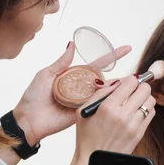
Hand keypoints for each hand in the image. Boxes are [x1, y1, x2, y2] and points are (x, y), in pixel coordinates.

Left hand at [13, 42, 131, 145]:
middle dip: (119, 77)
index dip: (112, 56)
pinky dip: (107, 101)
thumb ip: (61, 62)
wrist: (29, 120)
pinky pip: (97, 105)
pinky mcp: (83, 112)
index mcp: (74, 75)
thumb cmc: (33, 97)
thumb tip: (71, 44)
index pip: (98, 63)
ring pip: (104, 92)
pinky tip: (118, 98)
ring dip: (116, 89)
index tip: (127, 49)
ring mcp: (83, 100)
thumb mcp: (46, 74)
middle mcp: (81, 87)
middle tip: (134, 76)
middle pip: (104, 79)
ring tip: (131, 86)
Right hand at [73, 75, 155, 162]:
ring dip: (144, 98)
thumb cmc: (87, 137)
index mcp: (107, 108)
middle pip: (144, 89)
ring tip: (135, 102)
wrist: (95, 161)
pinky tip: (137, 112)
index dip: (130, 79)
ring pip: (150, 101)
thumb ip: (99, 93)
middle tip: (134, 90)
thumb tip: (116, 82)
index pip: (130, 82)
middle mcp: (122, 116)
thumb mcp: (83, 111)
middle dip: (140, 86)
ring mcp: (133, 126)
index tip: (128, 82)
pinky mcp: (139, 134)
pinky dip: (146, 110)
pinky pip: (151, 114)